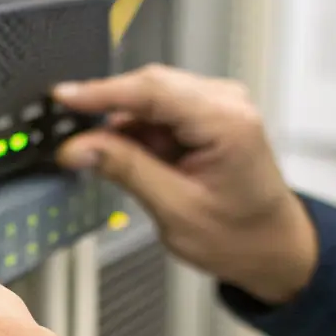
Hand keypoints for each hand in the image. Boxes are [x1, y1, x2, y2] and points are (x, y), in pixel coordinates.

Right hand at [55, 65, 318, 303]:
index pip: (153, 91)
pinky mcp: (206, 116)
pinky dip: (137, 134)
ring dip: (123, 127)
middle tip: (70, 139)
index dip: (102, 92)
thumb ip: (126, 170)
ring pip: (149, 100)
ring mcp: (218, 106)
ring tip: (104, 161)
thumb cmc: (239, 236)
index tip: (63, 97)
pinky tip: (128, 158)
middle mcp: (227, 103)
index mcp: (228, 122)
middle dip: (107, 111)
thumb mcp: (175, 211)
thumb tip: (79, 146)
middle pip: (149, 87)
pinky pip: (159, 113)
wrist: (273, 247)